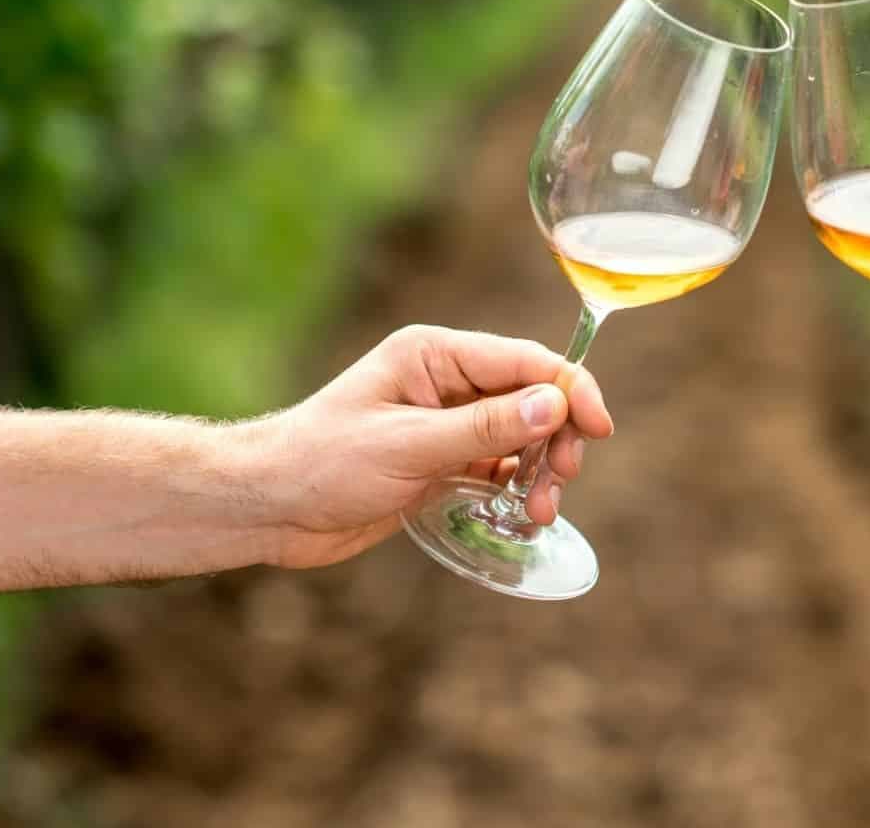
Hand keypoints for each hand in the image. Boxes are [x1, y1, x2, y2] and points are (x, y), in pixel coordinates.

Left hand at [237, 325, 613, 569]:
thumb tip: (554, 404)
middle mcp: (445, 382)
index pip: (523, 361)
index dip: (570, 390)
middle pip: (531, 398)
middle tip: (559, 483)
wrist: (269, 507)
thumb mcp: (408, 445)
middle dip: (557, 439)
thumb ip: (484, 427)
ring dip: (540, 471)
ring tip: (537, 512)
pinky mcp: (440, 462)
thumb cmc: (323, 463)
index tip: (600, 429)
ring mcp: (444, 423)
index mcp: (434, 355)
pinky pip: (498, 467)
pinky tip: (519, 514)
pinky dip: (516, 488)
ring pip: (520, 437)